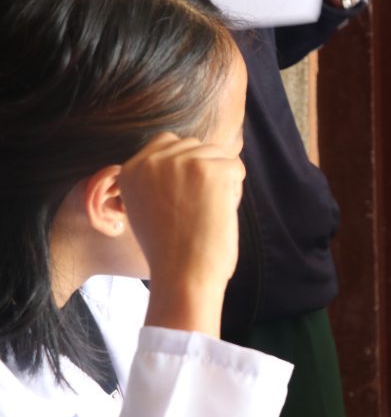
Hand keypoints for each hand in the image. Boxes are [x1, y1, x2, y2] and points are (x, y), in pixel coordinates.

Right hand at [118, 133, 245, 336]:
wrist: (183, 274)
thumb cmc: (171, 252)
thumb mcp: (147, 210)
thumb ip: (157, 182)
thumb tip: (188, 159)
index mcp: (130, 171)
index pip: (166, 142)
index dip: (185, 164)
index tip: (190, 192)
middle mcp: (150, 161)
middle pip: (194, 146)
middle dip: (205, 170)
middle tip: (200, 207)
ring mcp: (179, 162)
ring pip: (216, 154)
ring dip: (221, 180)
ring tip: (209, 212)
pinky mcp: (207, 168)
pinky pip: (234, 166)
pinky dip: (235, 189)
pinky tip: (220, 212)